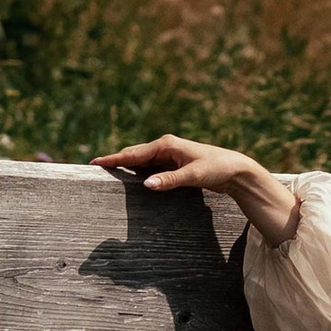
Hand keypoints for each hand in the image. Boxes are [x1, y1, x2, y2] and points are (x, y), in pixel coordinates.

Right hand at [94, 131, 301, 250]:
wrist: (236, 169)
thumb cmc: (217, 168)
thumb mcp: (193, 175)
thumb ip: (169, 180)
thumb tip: (146, 184)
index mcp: (166, 145)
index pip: (134, 153)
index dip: (114, 158)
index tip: (95, 162)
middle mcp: (165, 147)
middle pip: (134, 155)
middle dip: (115, 160)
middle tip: (95, 167)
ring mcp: (170, 155)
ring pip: (142, 161)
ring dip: (126, 166)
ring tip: (106, 171)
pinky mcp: (174, 164)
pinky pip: (150, 167)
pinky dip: (138, 171)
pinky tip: (131, 178)